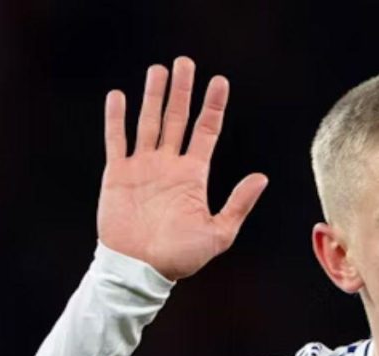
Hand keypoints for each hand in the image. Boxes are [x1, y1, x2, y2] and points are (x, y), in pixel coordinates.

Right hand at [97, 56, 267, 280]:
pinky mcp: (117, 175)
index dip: (212, 106)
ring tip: (159, 70)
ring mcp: (143, 167)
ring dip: (153, 97)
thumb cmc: (181, 257)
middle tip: (186, 62)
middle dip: (182, 91)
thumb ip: (239, 203)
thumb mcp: (219, 232)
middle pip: (177, 119)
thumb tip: (261, 178)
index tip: (220, 81)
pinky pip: (116, 141)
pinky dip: (116, 119)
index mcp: (193, 176)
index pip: (206, 131)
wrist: (142, 270)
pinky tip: (119, 97)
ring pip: (149, 122)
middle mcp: (169, 165)